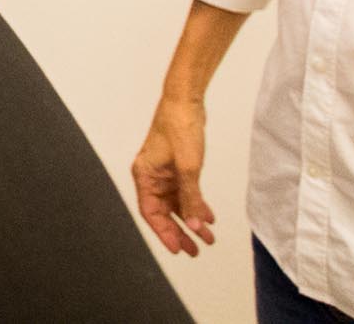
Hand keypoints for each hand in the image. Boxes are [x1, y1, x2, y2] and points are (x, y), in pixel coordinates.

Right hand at [133, 95, 215, 254]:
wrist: (185, 102)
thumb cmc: (178, 128)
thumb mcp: (188, 168)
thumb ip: (191, 199)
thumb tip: (196, 226)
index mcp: (144, 175)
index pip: (150, 212)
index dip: (163, 233)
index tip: (178, 249)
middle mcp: (151, 176)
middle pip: (163, 211)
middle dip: (179, 232)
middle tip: (194, 250)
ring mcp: (163, 172)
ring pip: (175, 204)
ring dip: (191, 220)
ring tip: (207, 239)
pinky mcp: (176, 167)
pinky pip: (185, 193)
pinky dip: (195, 205)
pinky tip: (208, 217)